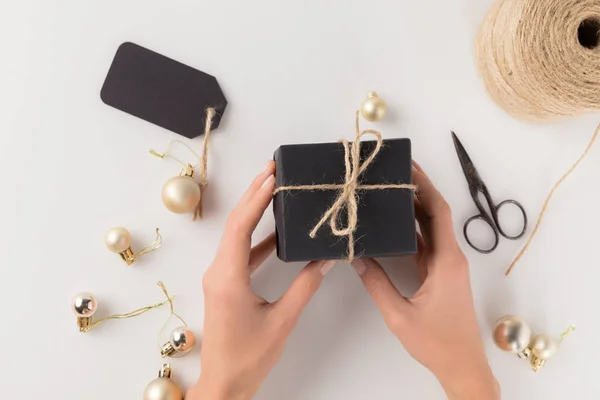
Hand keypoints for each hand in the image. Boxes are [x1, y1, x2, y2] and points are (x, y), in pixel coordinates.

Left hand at [187, 161, 335, 399]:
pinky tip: (275, 233)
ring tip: (273, 189)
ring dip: (254, 212)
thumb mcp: (282, 320)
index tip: (272, 177)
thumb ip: (305, 286)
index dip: (257, 199)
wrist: (224, 383)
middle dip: (253, 194)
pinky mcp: (225, 284)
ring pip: (236, 236)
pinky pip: (240, 253)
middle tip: (272, 169)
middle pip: (235, 224)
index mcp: (227, 277)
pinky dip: (256, 238)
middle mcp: (218, 272)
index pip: (241, 227)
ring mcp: (220, 277)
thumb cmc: (249, 357)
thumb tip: (324, 259)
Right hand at [351, 162, 499, 399]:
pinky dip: (412, 231)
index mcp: (446, 261)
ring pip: (430, 229)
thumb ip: (377, 284)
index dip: (425, 186)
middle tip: (395, 171)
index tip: (409, 167)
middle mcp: (450, 258)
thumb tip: (357, 258)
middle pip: (435, 214)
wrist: (462, 365)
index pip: (438, 212)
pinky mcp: (441, 275)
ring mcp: (447, 266)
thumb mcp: (399, 314)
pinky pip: (426, 245)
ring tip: (391, 190)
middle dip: (418, 190)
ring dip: (414, 209)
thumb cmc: (436, 342)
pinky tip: (394, 224)